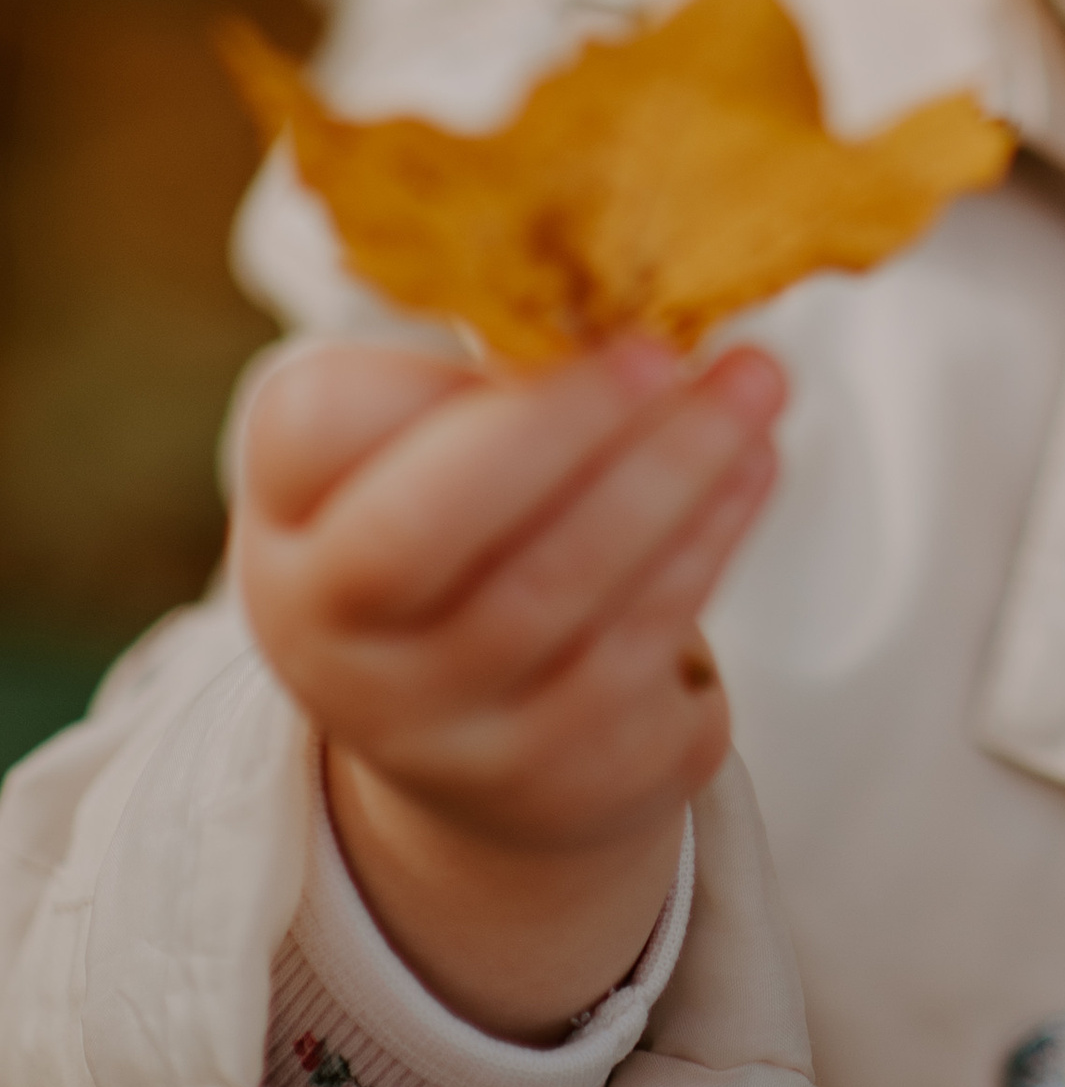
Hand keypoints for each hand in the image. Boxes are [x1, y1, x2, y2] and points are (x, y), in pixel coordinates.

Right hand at [237, 333, 785, 1037]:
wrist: (473, 743)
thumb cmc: (456, 543)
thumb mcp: (416, 462)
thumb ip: (477, 389)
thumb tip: (609, 304)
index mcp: (290, 527)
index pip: (313, 436)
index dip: (419, 381)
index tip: (534, 313)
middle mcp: (333, 644)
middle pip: (429, 532)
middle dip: (563, 429)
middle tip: (669, 349)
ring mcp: (437, 732)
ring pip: (554, 600)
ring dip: (670, 478)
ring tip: (750, 390)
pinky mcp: (548, 782)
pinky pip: (633, 661)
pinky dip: (701, 551)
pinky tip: (751, 472)